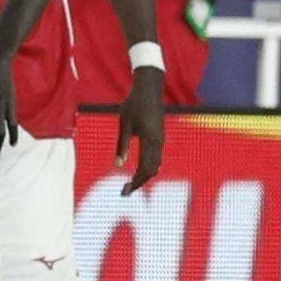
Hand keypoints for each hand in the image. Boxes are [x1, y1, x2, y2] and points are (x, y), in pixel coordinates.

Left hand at [114, 66, 165, 193]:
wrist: (149, 89)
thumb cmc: (133, 105)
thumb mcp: (124, 124)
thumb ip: (122, 145)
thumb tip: (119, 165)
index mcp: (150, 140)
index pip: (145, 168)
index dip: (136, 182)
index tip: (126, 191)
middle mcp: (159, 142)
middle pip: (152, 169)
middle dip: (140, 182)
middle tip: (125, 191)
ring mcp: (161, 139)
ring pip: (156, 164)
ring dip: (144, 175)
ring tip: (130, 184)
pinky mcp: (160, 136)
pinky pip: (156, 157)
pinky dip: (148, 167)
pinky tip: (139, 172)